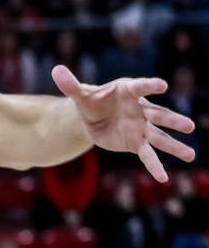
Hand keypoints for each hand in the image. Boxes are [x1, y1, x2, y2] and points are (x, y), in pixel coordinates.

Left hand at [53, 65, 195, 181]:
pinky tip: (164, 178)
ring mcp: (142, 127)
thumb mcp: (80, 95)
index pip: (141, 87)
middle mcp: (141, 109)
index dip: (150, 86)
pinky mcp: (136, 142)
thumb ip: (71, 85)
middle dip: (173, 121)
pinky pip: (147, 155)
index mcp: (129, 92)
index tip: (162, 85)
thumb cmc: (91, 101)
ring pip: (160, 137)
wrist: (93, 117)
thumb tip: (56, 70)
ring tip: (191, 155)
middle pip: (159, 115)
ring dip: (175, 146)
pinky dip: (154, 166)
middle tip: (189, 126)